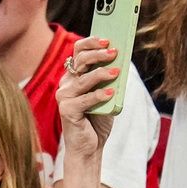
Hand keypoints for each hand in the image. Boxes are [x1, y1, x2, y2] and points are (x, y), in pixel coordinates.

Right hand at [57, 36, 117, 158]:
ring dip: (100, 74)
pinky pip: (85, 99)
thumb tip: (122, 61)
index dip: (91, 43)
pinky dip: (98, 95)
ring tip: (116, 72)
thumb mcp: (107, 94)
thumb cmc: (97, 120)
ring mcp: (64, 97)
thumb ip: (110, 79)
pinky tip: (110, 93)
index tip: (107, 40)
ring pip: (83, 79)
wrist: (89, 147)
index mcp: (74, 76)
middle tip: (114, 52)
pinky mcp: (67, 110)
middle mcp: (66, 84)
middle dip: (97, 54)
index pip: (78, 52)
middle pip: (79, 60)